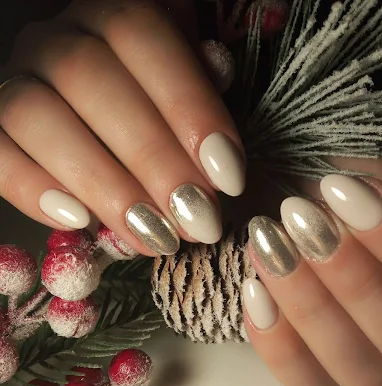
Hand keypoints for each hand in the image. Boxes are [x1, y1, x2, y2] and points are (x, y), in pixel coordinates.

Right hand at [0, 0, 244, 254]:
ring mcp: (15, 81)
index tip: (228, 177)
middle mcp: (54, 39)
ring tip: (151, 236)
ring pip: (36, 116)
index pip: (143, 36)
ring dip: (101, 183)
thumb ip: (200, 103)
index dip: (189, 106)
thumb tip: (218, 153)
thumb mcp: (185, 92)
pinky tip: (81, 223)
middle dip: (152, 157)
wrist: (95, 118)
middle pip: (88, 77)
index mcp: (109, 15)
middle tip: (195, 220)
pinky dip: (32, 190)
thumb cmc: (154, 108)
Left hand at [243, 157, 381, 385]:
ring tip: (267, 245)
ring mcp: (379, 367)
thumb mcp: (380, 172)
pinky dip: (277, 342)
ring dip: (310, 308)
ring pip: (363, 373)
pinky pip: (309, 383)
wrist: (305, 210)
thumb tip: (356, 193)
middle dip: (355, 281)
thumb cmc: (346, 190)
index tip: (346, 192)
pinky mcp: (328, 378)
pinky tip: (254, 288)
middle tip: (301, 218)